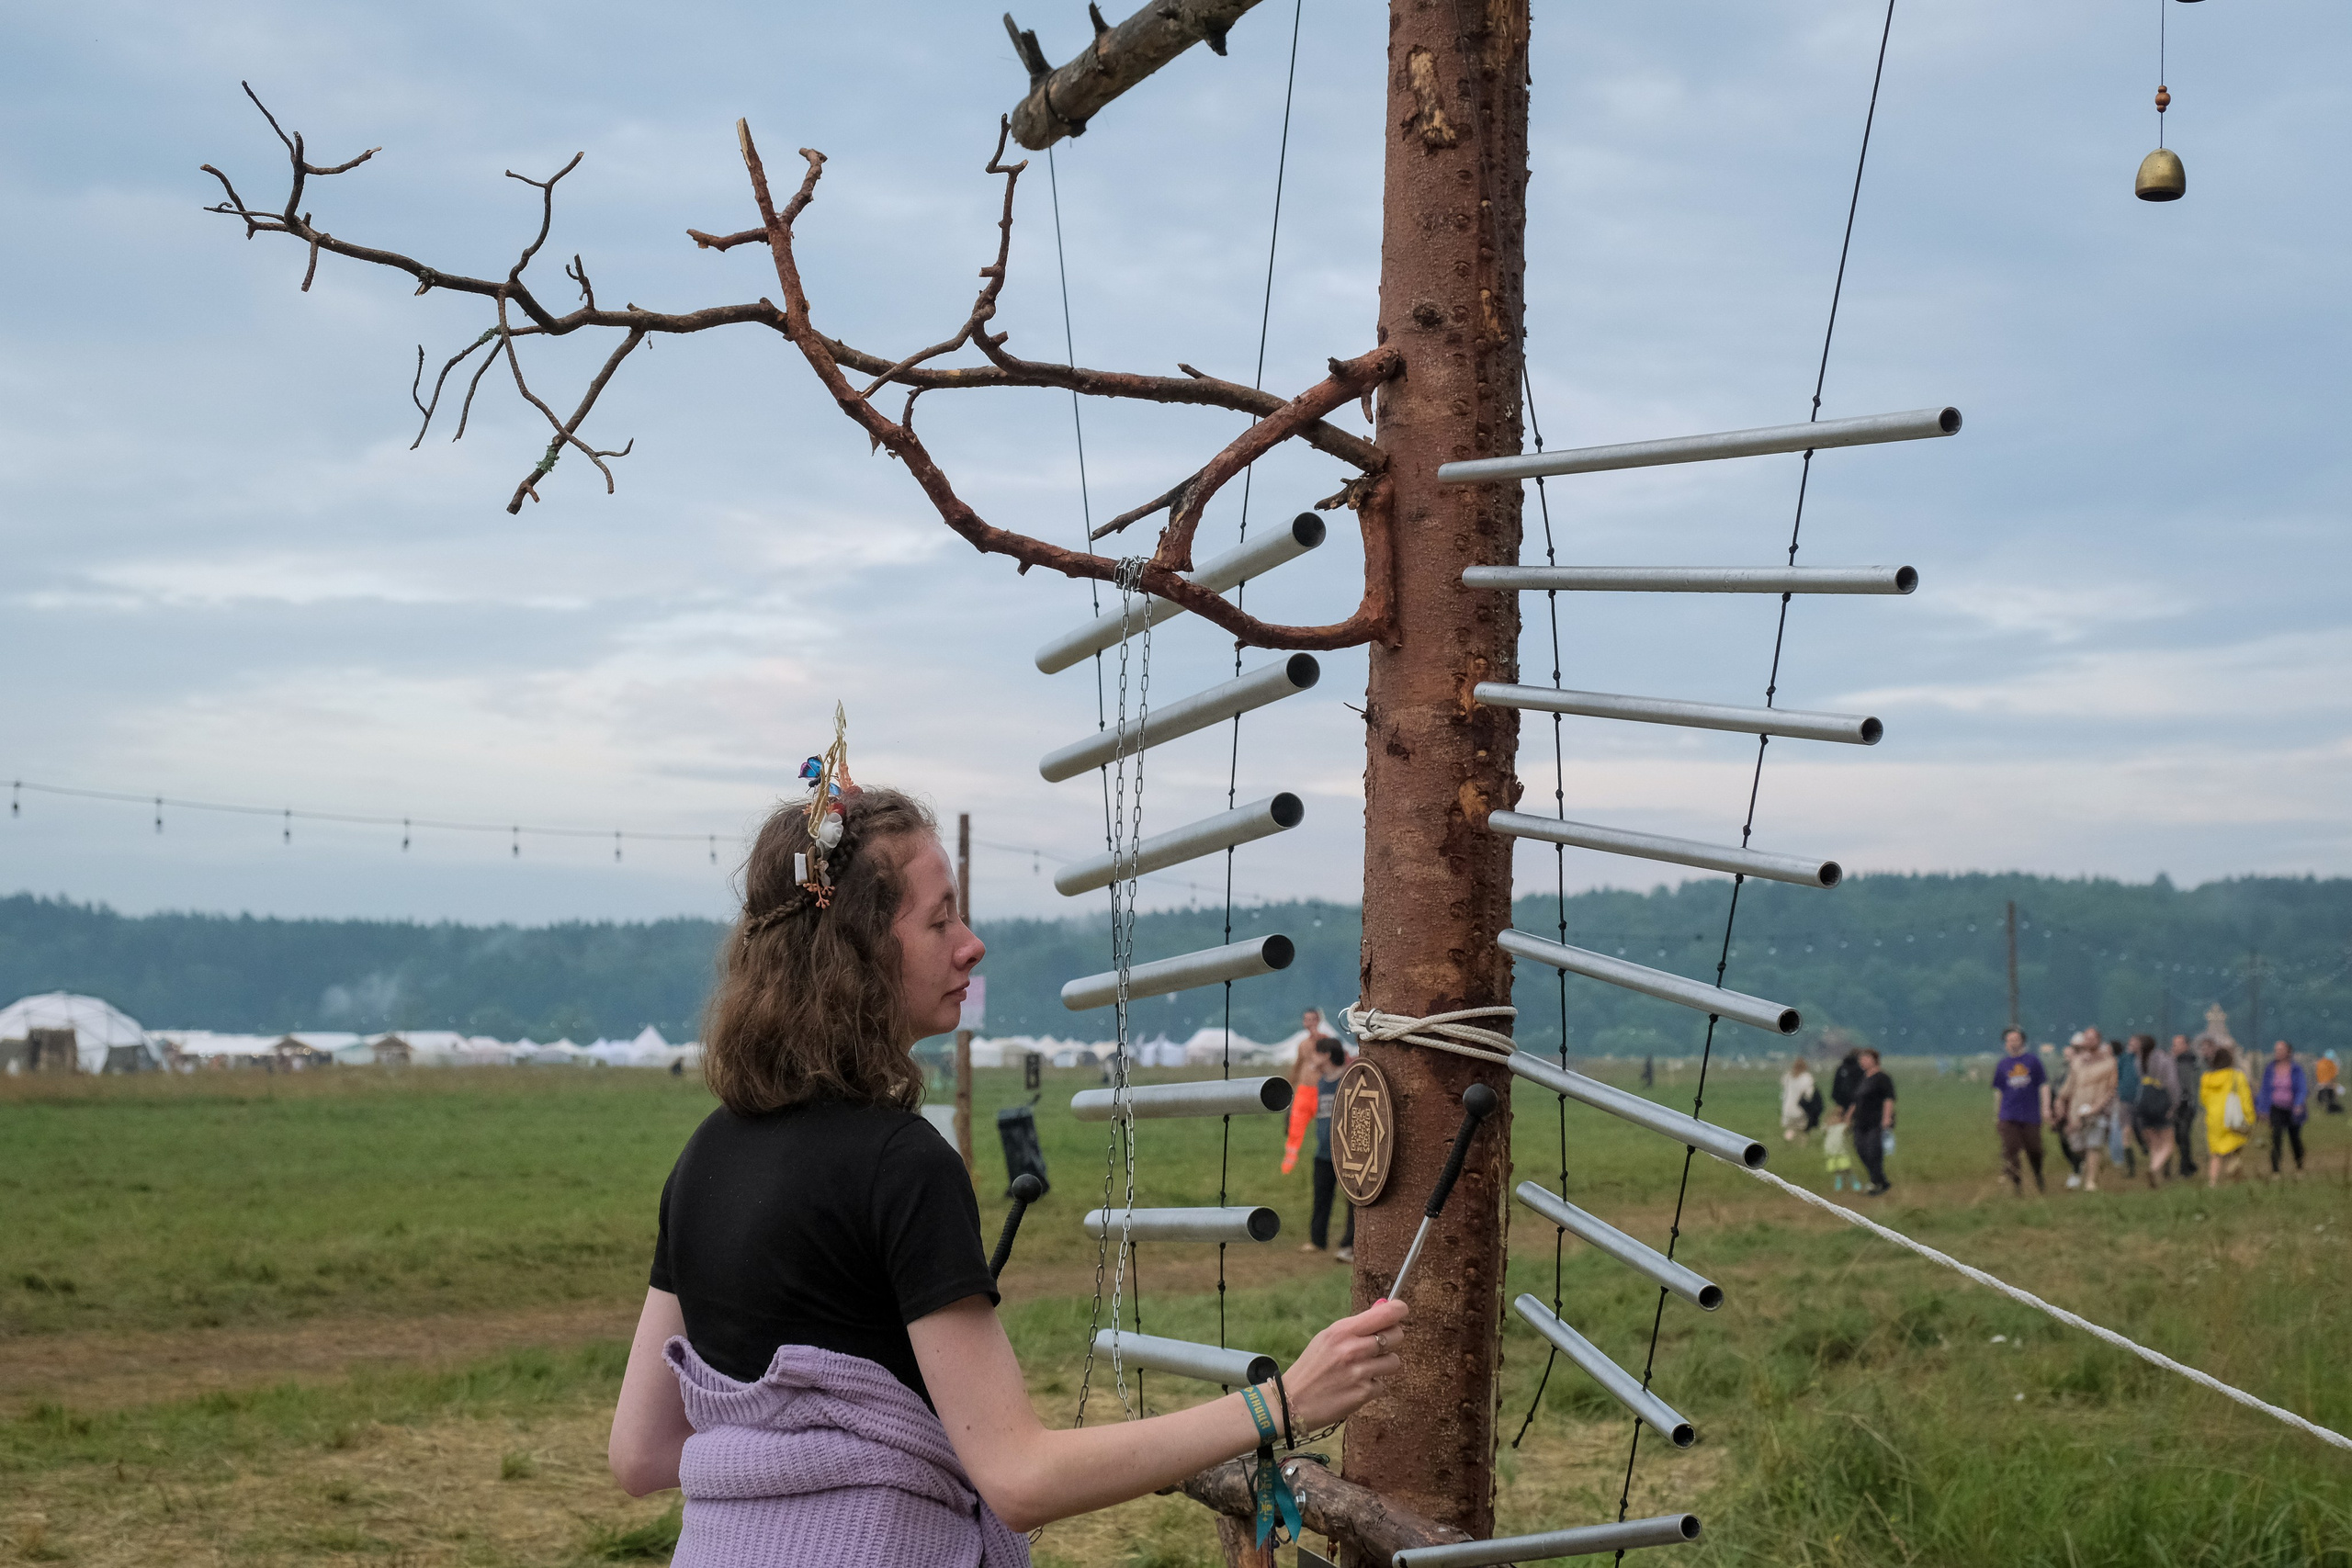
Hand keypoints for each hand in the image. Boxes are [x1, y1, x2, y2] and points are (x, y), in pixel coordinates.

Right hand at [1279, 1298, 1407, 1431]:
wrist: (1293, 1401)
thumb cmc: (1311, 1366)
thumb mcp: (1327, 1338)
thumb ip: (1355, 1326)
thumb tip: (1383, 1308)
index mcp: (1342, 1330)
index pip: (1385, 1314)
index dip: (1398, 1310)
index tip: (1400, 1310)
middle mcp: (1353, 1348)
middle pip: (1396, 1335)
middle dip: (1392, 1339)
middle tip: (1379, 1345)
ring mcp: (1360, 1372)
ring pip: (1394, 1361)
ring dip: (1383, 1365)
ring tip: (1364, 1369)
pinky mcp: (1364, 1393)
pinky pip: (1382, 1384)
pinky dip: (1372, 1386)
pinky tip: (1354, 1387)